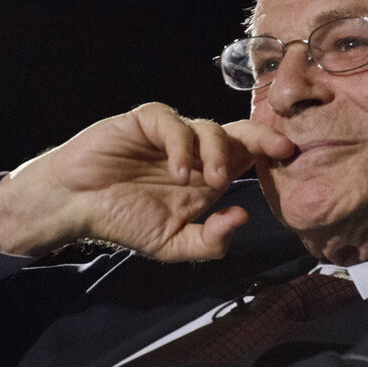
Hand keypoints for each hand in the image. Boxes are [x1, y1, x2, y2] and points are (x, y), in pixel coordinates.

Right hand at [0, 102, 293, 260]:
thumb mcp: (171, 244)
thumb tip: (242, 216)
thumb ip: (209, 240)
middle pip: (238, 132)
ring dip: (217, 153)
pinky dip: (181, 144)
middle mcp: (195, 151)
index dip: (270, 154)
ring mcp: (171, 134)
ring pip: (209, 127)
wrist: (75, 205)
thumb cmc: (123, 220)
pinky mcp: (145, 121)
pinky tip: (178, 170)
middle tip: (279, 151)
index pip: (247, 158)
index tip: (292, 159)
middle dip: (262, 138)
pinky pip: (172, 123)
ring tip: (209, 182)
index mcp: (207, 177)